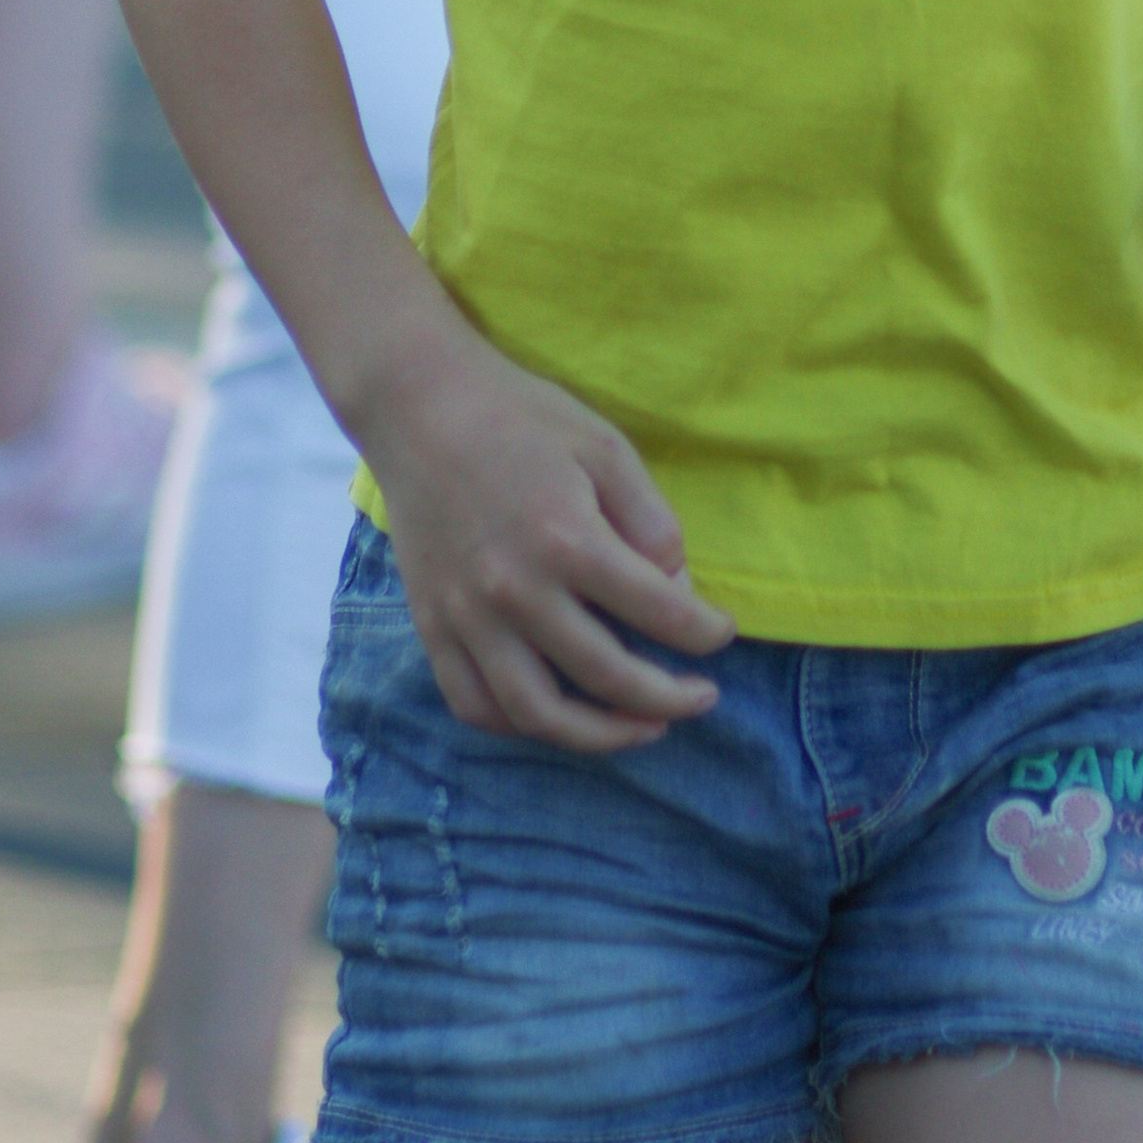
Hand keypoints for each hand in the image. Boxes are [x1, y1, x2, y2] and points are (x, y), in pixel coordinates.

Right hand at [366, 335, 735, 753]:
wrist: (419, 407)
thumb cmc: (522, 419)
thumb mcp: (605, 447)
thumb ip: (650, 521)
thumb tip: (677, 590)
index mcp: (567, 539)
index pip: (658, 613)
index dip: (705, 632)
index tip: (723, 634)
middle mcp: (515, 591)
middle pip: (607, 676)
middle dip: (669, 697)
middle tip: (702, 697)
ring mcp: (467, 617)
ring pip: (538, 714)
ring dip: (601, 735)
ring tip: (643, 729)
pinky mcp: (432, 626)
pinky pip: (475, 704)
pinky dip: (522, 727)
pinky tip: (560, 718)